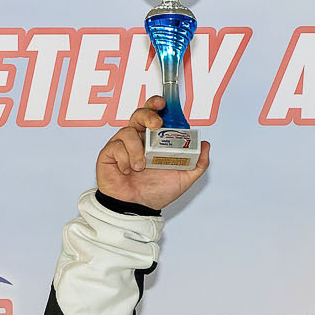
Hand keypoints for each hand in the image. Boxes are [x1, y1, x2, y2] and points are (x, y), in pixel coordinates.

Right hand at [95, 97, 210, 211]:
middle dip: (148, 114)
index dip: (156, 106)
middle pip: (139, 114)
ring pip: (127, 131)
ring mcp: (122, 146)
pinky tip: (128, 171)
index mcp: (154, 141)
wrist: (136, 210)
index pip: (155, 116)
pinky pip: (116, 147)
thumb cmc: (155, 193)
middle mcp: (138, 140)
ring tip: (140, 166)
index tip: (163, 104)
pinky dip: (125, 160)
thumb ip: (197, 163)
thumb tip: (205, 145)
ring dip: (137, 149)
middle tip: (156, 125)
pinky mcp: (109, 154)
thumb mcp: (183, 179)